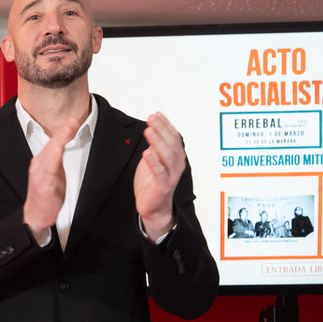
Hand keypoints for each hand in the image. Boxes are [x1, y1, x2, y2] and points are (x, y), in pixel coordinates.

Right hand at [22, 118, 78, 233]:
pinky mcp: (43, 183)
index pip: (54, 143)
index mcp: (41, 161)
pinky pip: (49, 168)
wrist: (36, 215)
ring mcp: (39, 173)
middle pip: (52, 144)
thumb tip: (65, 148)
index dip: (63, 131)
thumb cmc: (46, 196)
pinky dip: (54, 156)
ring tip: (68, 129)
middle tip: (73, 120)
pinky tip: (59, 149)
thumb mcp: (54, 174)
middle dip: (63, 131)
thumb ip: (58, 161)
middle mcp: (38, 165)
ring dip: (60, 140)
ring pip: (51, 153)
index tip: (72, 121)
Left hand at [135, 112, 184, 239]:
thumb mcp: (153, 160)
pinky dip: (154, 162)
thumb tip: (153, 129)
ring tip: (149, 131)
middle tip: (152, 118)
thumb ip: (155, 146)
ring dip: (158, 141)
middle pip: (172, 143)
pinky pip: (160, 172)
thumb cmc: (152, 183)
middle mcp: (176, 164)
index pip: (173, 136)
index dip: (165, 125)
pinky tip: (146, 153)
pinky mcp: (163, 186)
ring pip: (168, 155)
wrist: (153, 207)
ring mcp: (171, 175)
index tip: (156, 114)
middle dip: (161, 129)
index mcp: (175, 157)